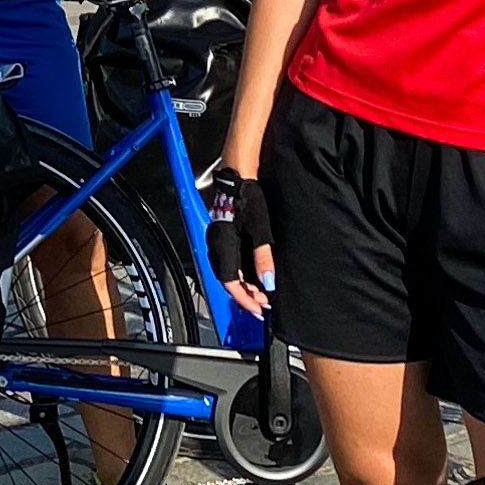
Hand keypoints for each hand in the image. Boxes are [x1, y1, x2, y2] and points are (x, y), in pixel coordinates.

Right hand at [202, 162, 271, 312]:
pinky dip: (240, 272)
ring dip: (244, 284)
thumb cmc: (247, 196)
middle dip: (246, 295)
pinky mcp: (222, 235)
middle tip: (264, 303)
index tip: (259, 310)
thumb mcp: (260, 230)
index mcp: (222, 246)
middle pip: (227, 280)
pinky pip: (228, 261)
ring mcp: (217, 240)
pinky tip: (252, 273)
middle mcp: (216, 246)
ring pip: (227, 272)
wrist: (238, 174)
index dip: (245, 299)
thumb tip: (268, 282)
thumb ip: (263, 258)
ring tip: (261, 292)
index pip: (230, 283)